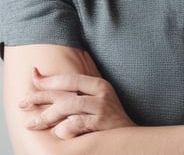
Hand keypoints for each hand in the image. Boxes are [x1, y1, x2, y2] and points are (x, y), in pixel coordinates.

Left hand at [19, 68, 134, 138]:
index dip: (49, 79)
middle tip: (22, 103)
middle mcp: (101, 93)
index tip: (32, 78)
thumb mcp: (95, 102)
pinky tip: (57, 132)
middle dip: (40, 97)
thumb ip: (75, 95)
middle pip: (65, 92)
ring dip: (46, 116)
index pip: (69, 79)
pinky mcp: (101, 123)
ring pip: (67, 105)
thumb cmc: (107, 121)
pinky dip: (64, 127)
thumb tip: (44, 83)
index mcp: (99, 85)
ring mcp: (101, 107)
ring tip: (32, 124)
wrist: (128, 138)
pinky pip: (75, 123)